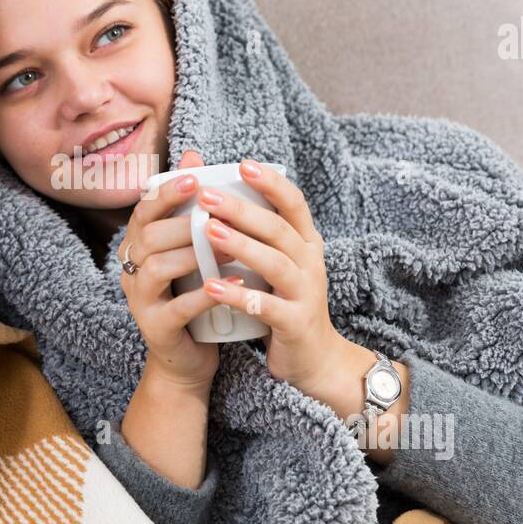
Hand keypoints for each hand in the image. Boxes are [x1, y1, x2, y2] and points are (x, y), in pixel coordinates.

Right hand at [118, 149, 233, 390]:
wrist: (188, 356)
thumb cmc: (193, 293)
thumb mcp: (191, 246)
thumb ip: (190, 206)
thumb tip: (193, 155)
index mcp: (139, 244)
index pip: (145, 209)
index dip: (167, 192)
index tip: (196, 178)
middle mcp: (132, 268)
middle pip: (149, 237)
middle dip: (183, 222)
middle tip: (218, 215)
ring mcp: (140, 300)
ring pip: (158, 268)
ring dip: (195, 255)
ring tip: (231, 249)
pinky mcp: (156, 328)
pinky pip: (177, 308)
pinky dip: (206, 295)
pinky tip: (235, 284)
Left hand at [197, 158, 347, 402]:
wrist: (315, 359)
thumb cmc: (285, 303)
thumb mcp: (277, 265)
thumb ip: (257, 235)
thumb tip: (222, 198)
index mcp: (306, 243)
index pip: (294, 203)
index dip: (271, 183)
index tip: (242, 164)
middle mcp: (310, 263)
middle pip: (278, 228)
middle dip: (242, 209)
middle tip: (207, 195)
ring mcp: (306, 293)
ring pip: (275, 262)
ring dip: (241, 245)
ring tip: (208, 231)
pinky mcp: (295, 323)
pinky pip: (266, 306)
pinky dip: (238, 295)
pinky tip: (211, 286)